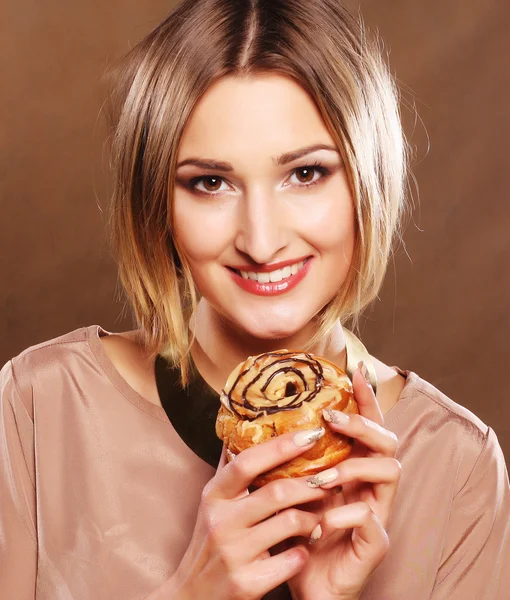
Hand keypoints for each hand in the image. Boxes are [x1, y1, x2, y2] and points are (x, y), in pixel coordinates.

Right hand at [160, 427, 334, 599]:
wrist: (194, 595)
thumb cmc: (211, 541)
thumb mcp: (213, 503)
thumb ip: (231, 470)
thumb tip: (243, 427)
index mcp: (213, 495)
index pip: (247, 462)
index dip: (280, 446)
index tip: (310, 434)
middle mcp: (220, 521)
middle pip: (276, 492)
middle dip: (310, 485)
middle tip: (330, 479)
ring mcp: (233, 554)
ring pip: (289, 523)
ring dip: (313, 518)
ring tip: (321, 515)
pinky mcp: (247, 583)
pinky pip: (292, 560)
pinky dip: (304, 551)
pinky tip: (306, 547)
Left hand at [286, 365, 400, 599]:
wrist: (306, 586)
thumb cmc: (299, 536)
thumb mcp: (289, 492)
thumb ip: (284, 462)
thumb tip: (250, 427)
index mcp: (352, 470)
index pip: (366, 427)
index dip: (365, 400)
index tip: (355, 372)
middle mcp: (370, 486)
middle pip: (388, 441)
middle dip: (363, 423)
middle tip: (333, 418)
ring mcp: (377, 513)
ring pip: (390, 471)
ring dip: (354, 466)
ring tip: (322, 477)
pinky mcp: (375, 544)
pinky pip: (372, 519)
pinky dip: (345, 515)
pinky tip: (321, 523)